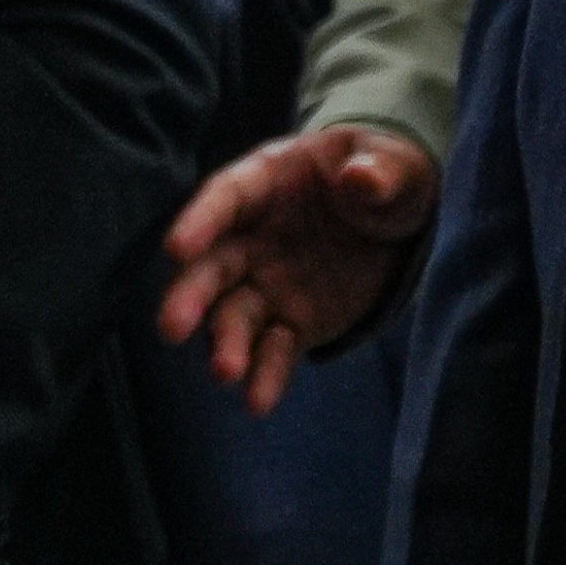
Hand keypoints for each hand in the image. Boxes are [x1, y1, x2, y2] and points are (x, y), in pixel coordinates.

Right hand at [159, 125, 441, 410]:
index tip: (176, 248)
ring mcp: (266, 282)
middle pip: (212, 266)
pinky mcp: (292, 321)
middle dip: (191, 297)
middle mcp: (250, 236)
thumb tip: (361, 179)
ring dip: (225, 343)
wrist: (393, 216)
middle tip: (172, 328)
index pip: (224, 198)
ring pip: (234, 315)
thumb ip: (377, 169)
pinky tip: (257, 402)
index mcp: (265, 182)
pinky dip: (266, 376)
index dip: (199, 222)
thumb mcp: (391, 162)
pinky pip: (274, 350)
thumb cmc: (382, 173)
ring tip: (225, 373)